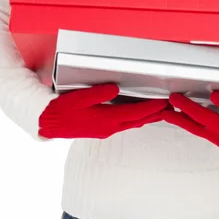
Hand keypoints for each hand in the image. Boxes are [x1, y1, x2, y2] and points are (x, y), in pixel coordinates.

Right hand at [39, 84, 167, 138]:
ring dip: (146, 117)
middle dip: (154, 114)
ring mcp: (105, 130)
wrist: (49, 124)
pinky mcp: (101, 130)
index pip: (135, 113)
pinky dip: (135, 118)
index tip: (164, 102)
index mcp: (106, 120)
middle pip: (137, 120)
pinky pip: (124, 124)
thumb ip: (99, 93)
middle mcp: (108, 127)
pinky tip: (137, 115)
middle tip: (169, 107)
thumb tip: (116, 89)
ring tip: (160, 111)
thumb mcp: (80, 98)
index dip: (151, 107)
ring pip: (131, 123)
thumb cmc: (62, 110)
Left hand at [162, 91, 218, 159]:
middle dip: (178, 119)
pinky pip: (209, 134)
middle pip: (195, 128)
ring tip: (175, 115)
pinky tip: (198, 122)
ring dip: (187, 123)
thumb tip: (214, 96)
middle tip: (164, 111)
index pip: (201, 116)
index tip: (174, 99)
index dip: (185, 106)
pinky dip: (199, 127)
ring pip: (201, 132)